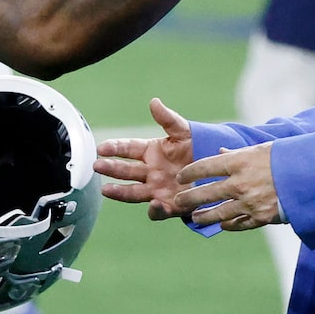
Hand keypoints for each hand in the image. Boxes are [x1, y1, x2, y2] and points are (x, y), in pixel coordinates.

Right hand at [94, 97, 195, 213]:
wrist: (216, 168)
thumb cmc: (198, 147)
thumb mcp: (184, 132)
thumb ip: (168, 119)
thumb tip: (154, 102)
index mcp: (151, 152)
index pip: (128, 149)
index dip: (114, 148)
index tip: (101, 148)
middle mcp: (150, 172)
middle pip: (126, 171)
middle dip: (111, 168)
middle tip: (97, 166)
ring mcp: (157, 190)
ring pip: (133, 193)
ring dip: (119, 192)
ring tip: (105, 190)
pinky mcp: (170, 206)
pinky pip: (159, 211)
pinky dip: (155, 210)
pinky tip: (153, 205)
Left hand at [173, 142, 282, 230]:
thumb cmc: (289, 158)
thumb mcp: (262, 149)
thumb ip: (238, 153)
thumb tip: (221, 152)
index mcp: (240, 162)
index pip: (205, 167)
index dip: (190, 172)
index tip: (181, 177)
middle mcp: (240, 183)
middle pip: (206, 193)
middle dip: (189, 198)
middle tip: (179, 201)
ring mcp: (249, 203)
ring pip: (218, 213)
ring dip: (204, 216)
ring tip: (194, 217)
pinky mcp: (261, 217)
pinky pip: (239, 223)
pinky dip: (229, 225)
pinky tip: (222, 225)